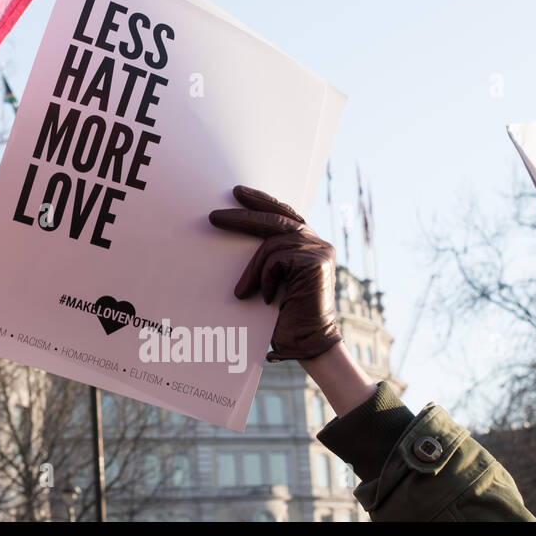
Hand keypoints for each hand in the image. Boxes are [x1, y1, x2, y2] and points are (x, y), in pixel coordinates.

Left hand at [208, 184, 341, 362]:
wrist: (306, 343)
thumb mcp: (271, 278)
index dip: (261, 201)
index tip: (237, 193)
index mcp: (307, 244)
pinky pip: (276, 259)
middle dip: (243, 216)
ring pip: (272, 243)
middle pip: (276, 219)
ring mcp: (320, 251)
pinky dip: (265, 278)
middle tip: (214, 215)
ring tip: (242, 292)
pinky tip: (268, 298)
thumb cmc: (284, 314)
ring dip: (252, 269)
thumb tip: (235, 236)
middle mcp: (318, 243)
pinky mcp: (316, 263)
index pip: (283, 214)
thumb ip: (266, 257)